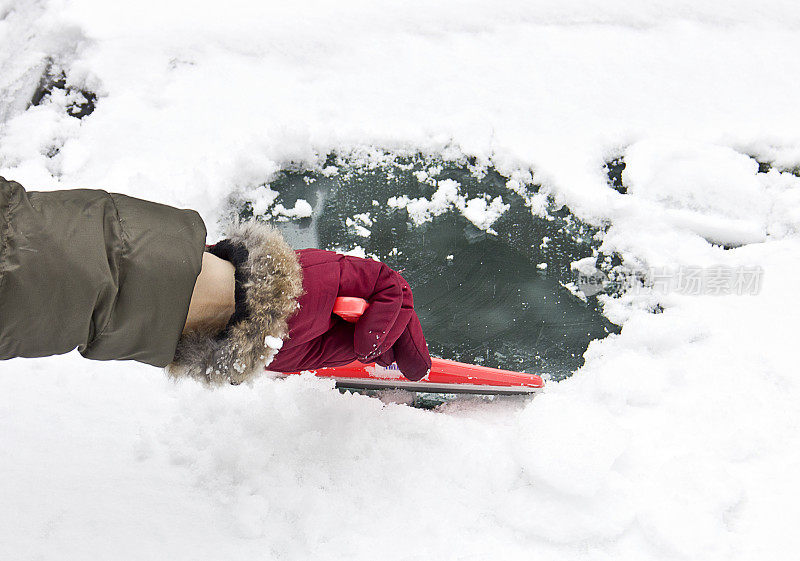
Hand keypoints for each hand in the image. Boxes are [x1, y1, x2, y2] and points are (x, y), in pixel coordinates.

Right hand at [267, 249, 430, 380]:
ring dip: (397, 329)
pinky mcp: (345, 267)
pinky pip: (384, 284)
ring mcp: (347, 275)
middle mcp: (347, 288)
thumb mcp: (322, 351)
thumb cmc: (268, 334)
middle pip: (396, 304)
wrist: (239, 312)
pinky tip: (366, 338)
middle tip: (416, 367)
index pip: (385, 316)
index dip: (401, 340)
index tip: (408, 365)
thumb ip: (353, 345)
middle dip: (411, 339)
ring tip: (373, 352)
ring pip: (396, 293)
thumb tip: (385, 350)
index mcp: (339, 306)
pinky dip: (384, 315)